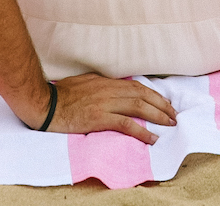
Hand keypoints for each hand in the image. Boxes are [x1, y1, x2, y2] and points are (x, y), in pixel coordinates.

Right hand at [41, 74, 177, 143]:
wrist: (46, 105)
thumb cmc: (61, 95)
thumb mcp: (84, 82)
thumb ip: (100, 85)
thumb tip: (114, 89)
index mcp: (104, 81)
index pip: (135, 86)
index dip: (153, 94)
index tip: (164, 102)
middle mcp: (108, 90)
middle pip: (141, 94)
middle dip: (161, 104)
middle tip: (173, 114)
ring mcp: (105, 103)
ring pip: (138, 107)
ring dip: (157, 115)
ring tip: (169, 123)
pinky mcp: (100, 118)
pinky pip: (126, 124)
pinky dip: (142, 131)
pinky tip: (152, 138)